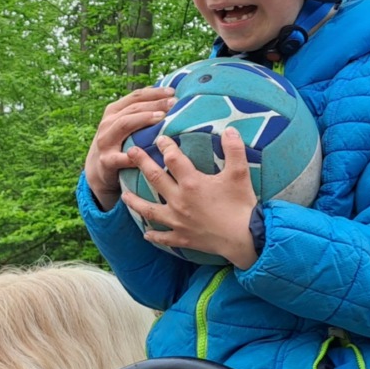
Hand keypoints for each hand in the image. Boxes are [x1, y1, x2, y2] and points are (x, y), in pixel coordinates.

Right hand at [83, 86, 176, 210]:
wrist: (98, 169)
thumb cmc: (119, 143)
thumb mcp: (124, 123)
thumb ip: (140, 110)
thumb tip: (164, 94)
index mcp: (113, 111)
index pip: (136, 96)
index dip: (155, 92)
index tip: (173, 91)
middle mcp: (108, 123)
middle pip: (133, 108)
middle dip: (154, 104)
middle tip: (173, 102)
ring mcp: (106, 141)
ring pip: (124, 124)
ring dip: (144, 119)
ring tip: (162, 117)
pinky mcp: (107, 160)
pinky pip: (121, 156)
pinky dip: (134, 154)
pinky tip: (149, 152)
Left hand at [121, 128, 259, 267]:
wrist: (245, 239)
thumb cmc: (241, 205)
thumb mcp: (240, 174)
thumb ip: (234, 149)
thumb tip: (230, 129)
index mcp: (191, 183)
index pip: (173, 159)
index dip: (166, 146)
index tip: (160, 138)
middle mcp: (179, 200)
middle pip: (154, 178)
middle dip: (141, 163)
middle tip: (130, 152)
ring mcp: (177, 221)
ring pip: (149, 210)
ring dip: (135, 202)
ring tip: (124, 195)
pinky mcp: (182, 237)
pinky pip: (163, 237)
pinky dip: (153, 235)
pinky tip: (146, 234)